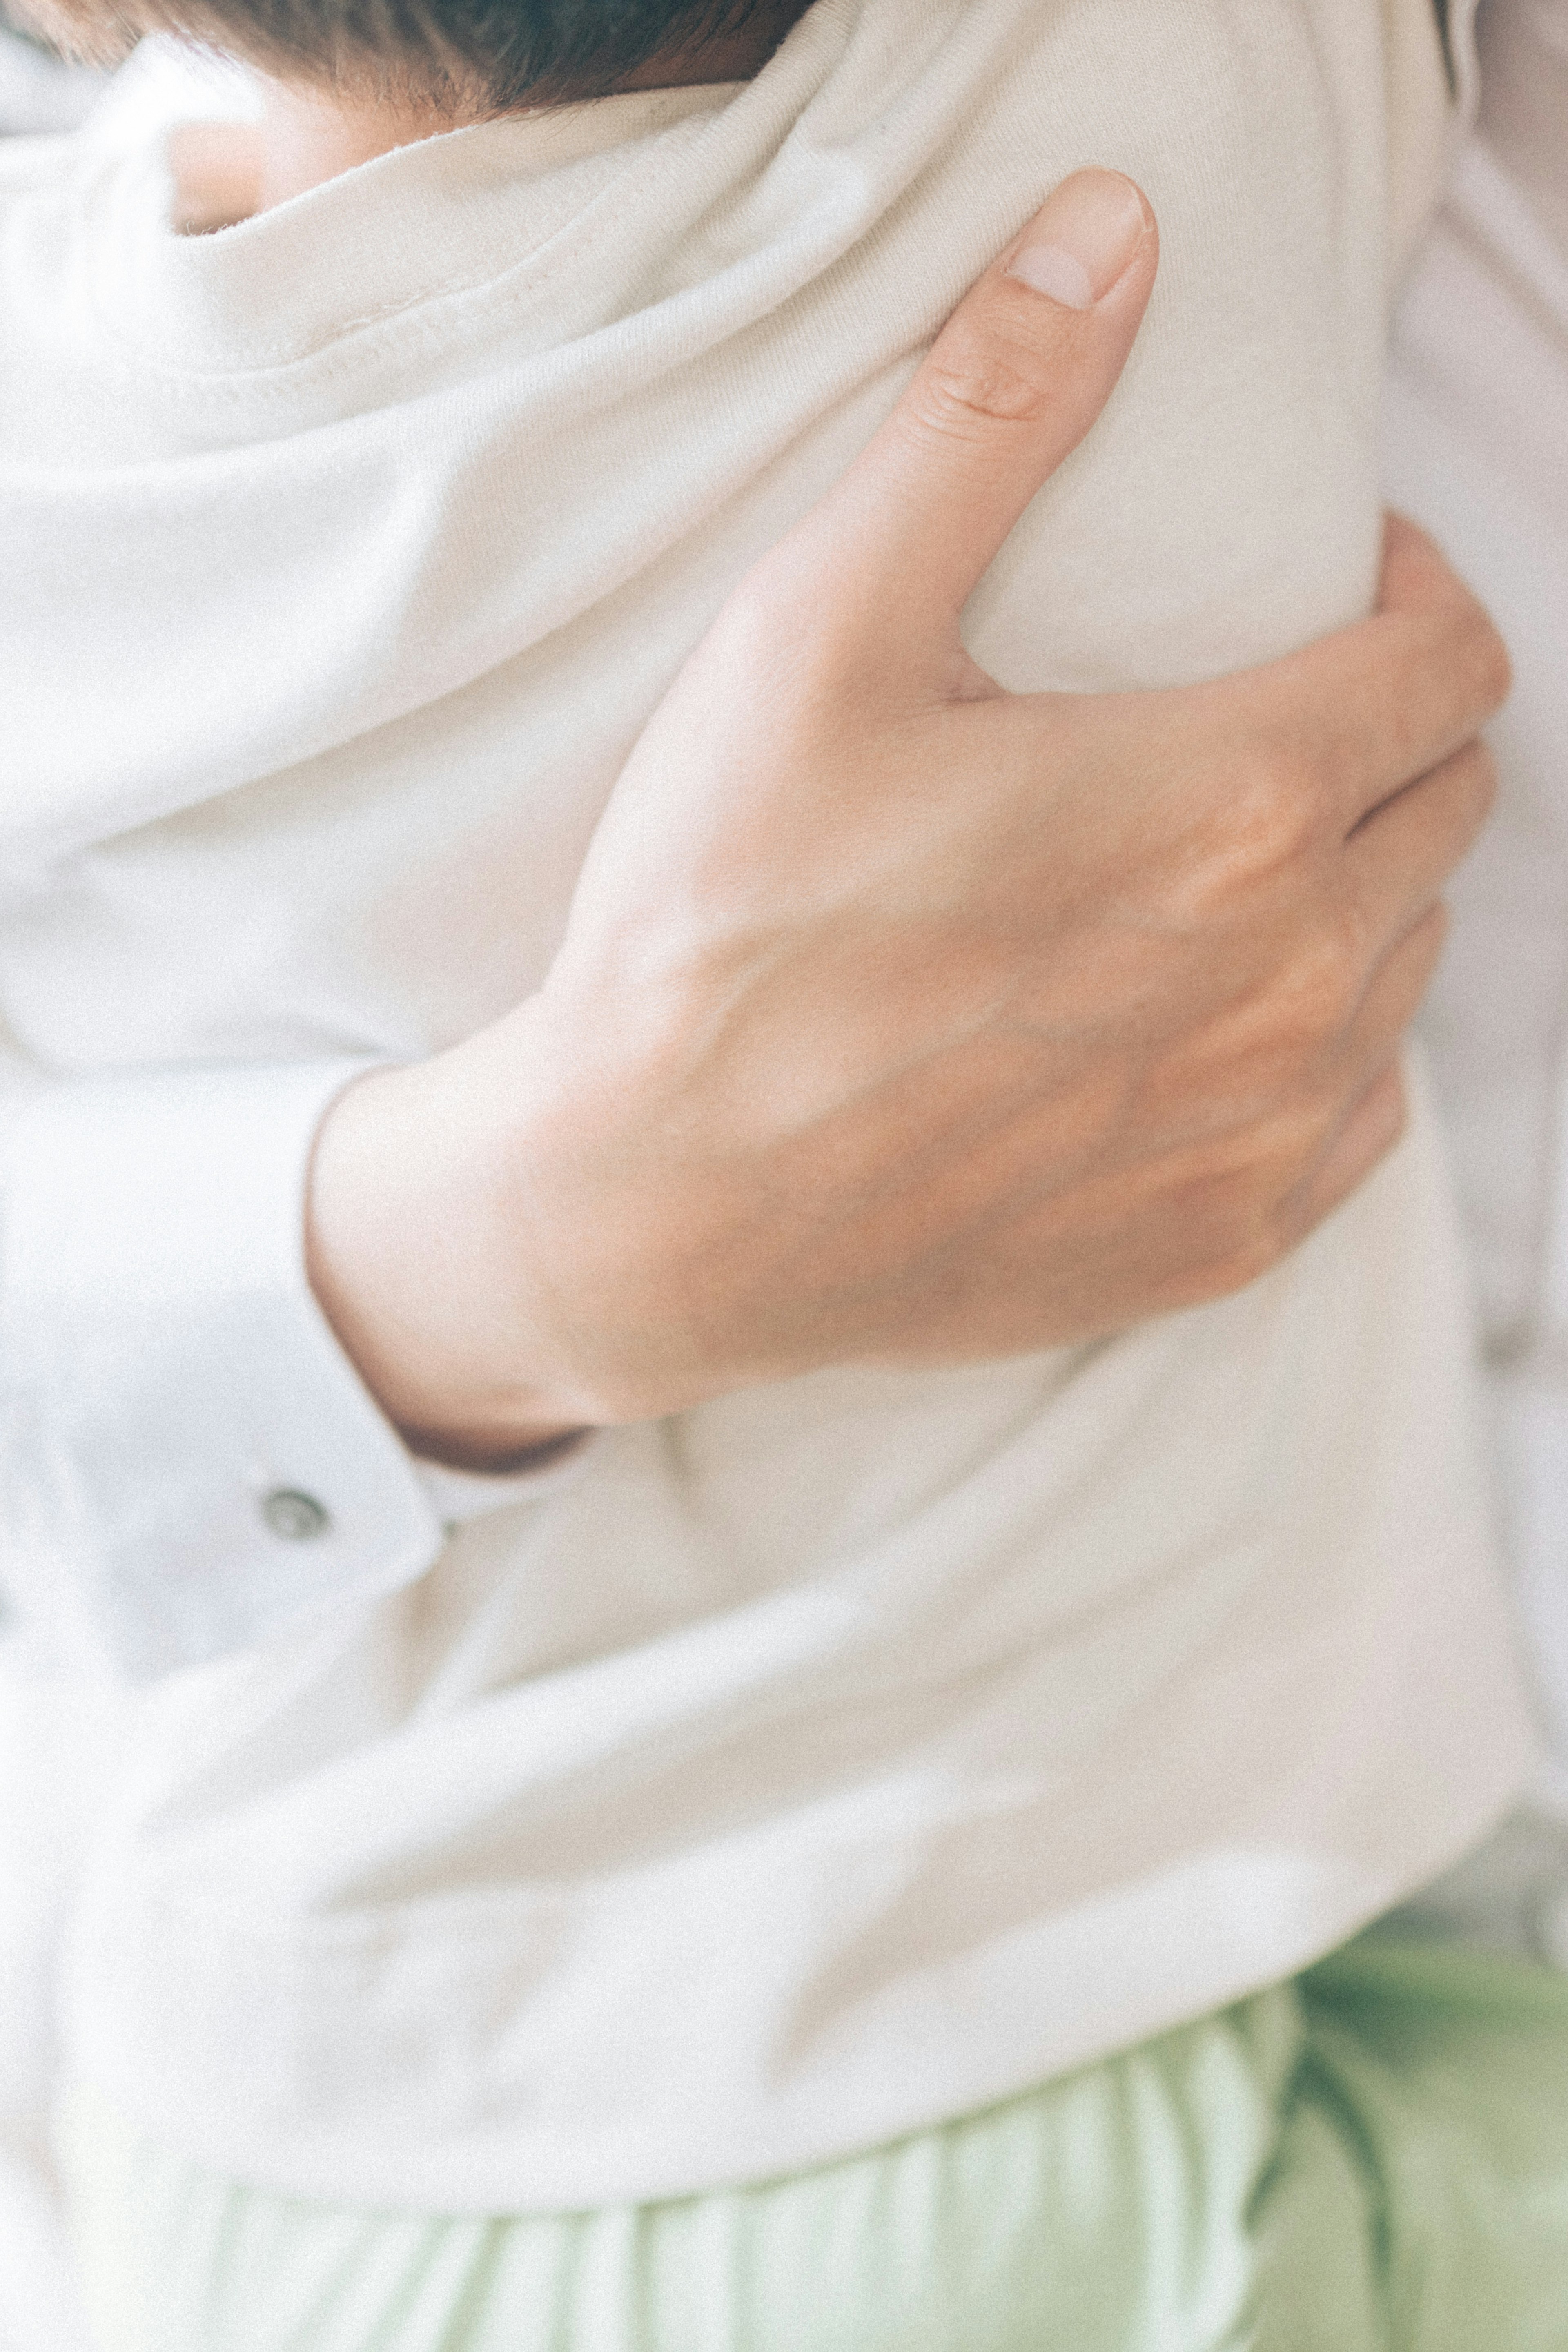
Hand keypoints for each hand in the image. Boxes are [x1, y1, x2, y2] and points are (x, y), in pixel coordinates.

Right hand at [308, 170, 1507, 1462]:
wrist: (658, 1206)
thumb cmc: (725, 926)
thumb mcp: (819, 637)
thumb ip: (984, 425)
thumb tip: (1107, 236)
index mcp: (1233, 805)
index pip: (1449, 665)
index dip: (1412, 595)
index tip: (1335, 585)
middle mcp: (1296, 976)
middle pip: (1442, 809)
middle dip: (1382, 734)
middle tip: (1255, 717)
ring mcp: (1268, 1125)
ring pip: (1406, 962)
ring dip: (1348, 890)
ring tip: (1216, 869)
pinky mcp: (1223, 1239)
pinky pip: (1360, 1117)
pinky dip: (1320, 1051)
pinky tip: (1208, 1023)